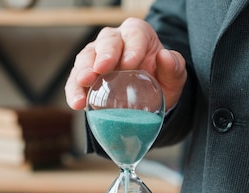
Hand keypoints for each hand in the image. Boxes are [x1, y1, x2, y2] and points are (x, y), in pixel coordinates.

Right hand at [65, 17, 186, 111]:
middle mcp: (114, 40)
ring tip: (84, 82)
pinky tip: (77, 102)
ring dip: (83, 70)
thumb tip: (165, 56)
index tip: (130, 64)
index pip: (134, 34)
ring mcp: (95, 57)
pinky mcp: (83, 76)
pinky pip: (74, 81)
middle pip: (107, 41)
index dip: (131, 47)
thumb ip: (174, 67)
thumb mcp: (173, 77)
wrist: (145, 100)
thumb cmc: (159, 82)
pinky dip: (74, 91)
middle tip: (101, 69)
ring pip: (86, 57)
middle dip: (104, 55)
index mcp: (137, 34)